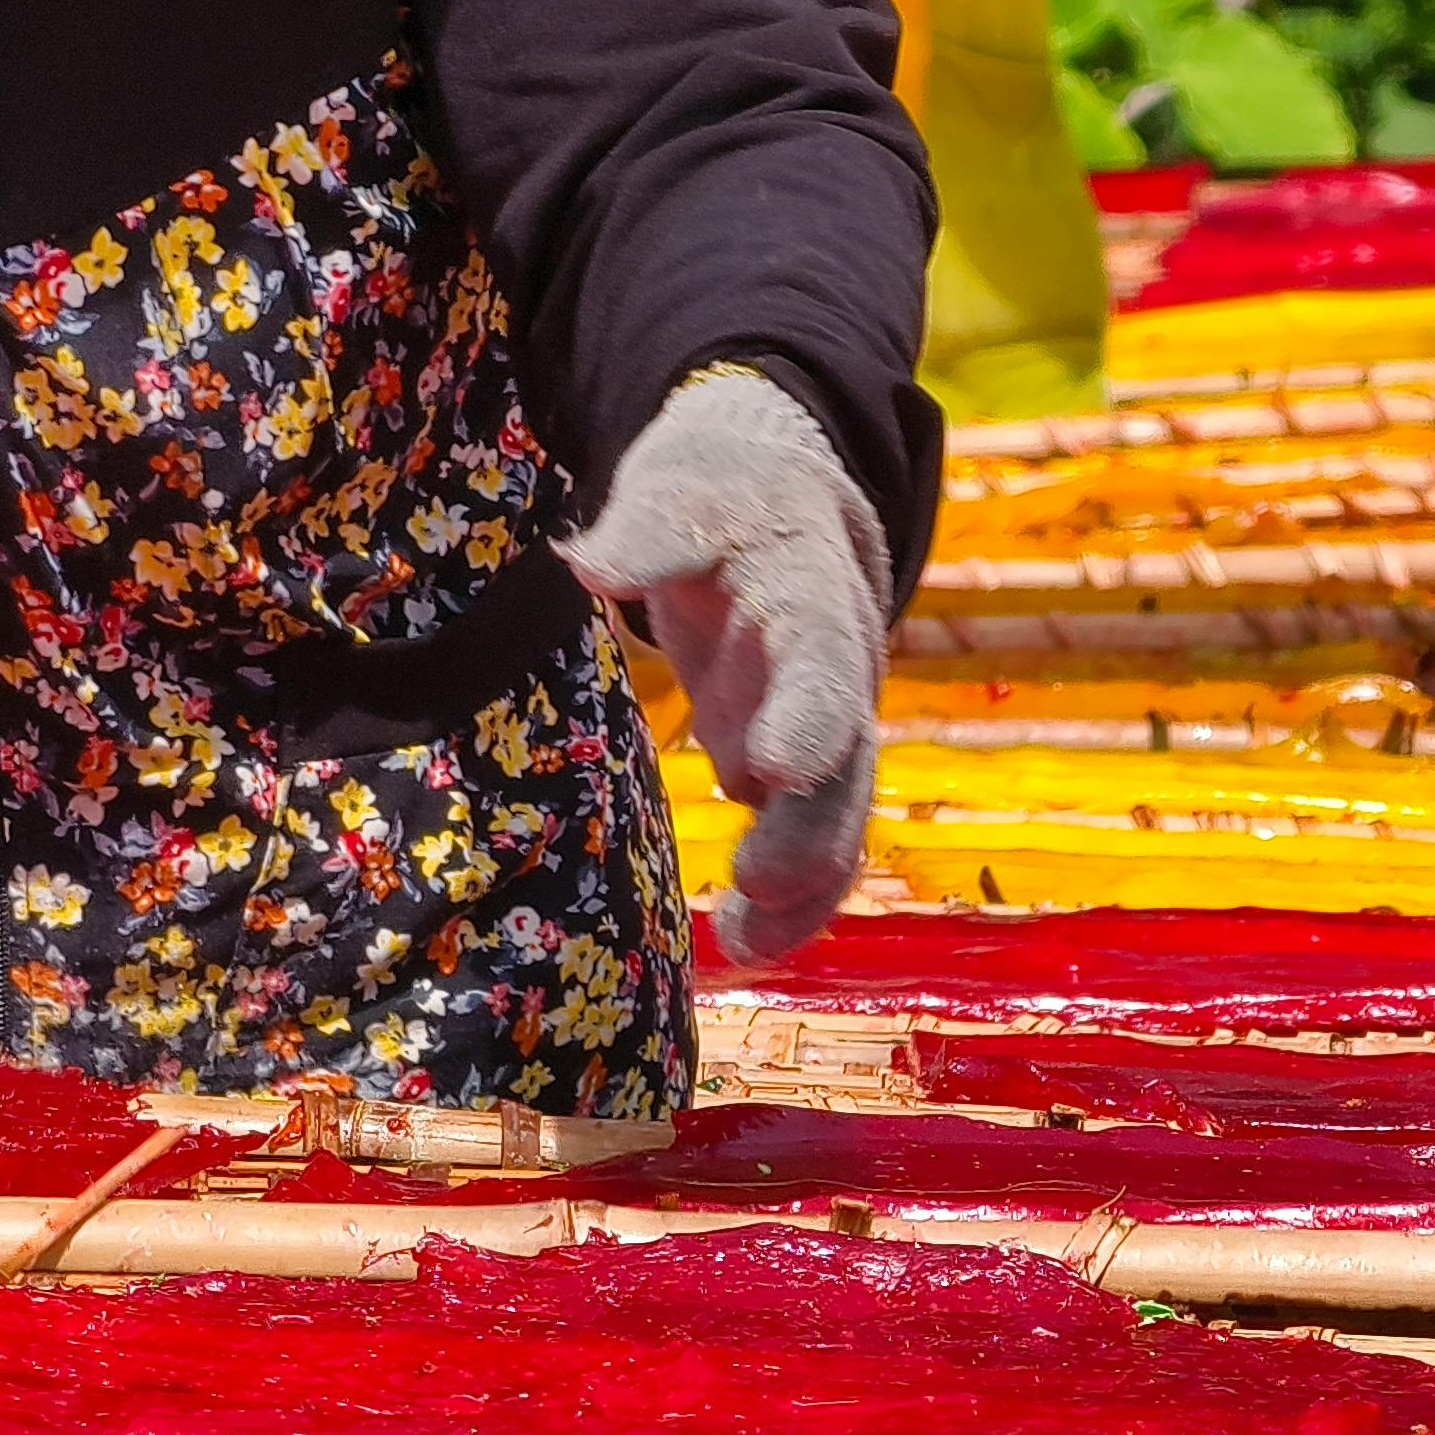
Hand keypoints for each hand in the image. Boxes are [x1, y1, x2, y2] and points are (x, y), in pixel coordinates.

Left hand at [565, 359, 893, 966]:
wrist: (775, 505)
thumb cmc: (720, 497)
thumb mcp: (684, 491)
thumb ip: (647, 533)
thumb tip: (590, 568)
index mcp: (813, 596)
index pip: (823, 657)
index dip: (809, 716)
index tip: (775, 770)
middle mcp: (838, 673)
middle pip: (845, 760)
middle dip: (810, 828)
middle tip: (759, 877)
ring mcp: (825, 727)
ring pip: (836, 816)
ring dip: (802, 884)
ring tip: (742, 936)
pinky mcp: (797, 767)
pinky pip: (809, 839)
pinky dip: (785, 898)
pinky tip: (740, 943)